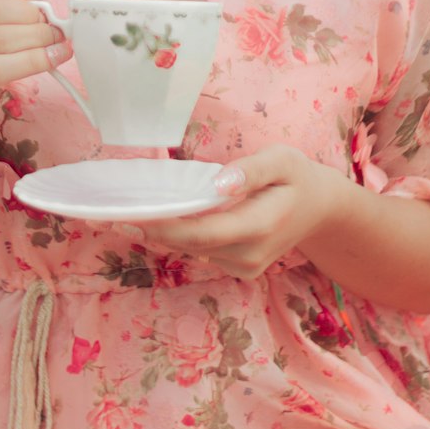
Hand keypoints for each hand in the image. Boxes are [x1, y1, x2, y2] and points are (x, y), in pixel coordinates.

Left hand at [139, 144, 343, 279]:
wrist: (320, 209)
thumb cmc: (298, 177)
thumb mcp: (283, 160)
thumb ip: (252, 170)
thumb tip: (219, 184)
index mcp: (260, 226)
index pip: (201, 232)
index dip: (164, 226)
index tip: (131, 214)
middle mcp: (250, 255)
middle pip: (189, 245)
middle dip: (149, 230)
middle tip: (109, 215)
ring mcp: (244, 267)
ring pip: (191, 251)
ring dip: (159, 234)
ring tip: (123, 215)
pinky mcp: (239, 268)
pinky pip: (200, 252)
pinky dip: (177, 237)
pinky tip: (157, 220)